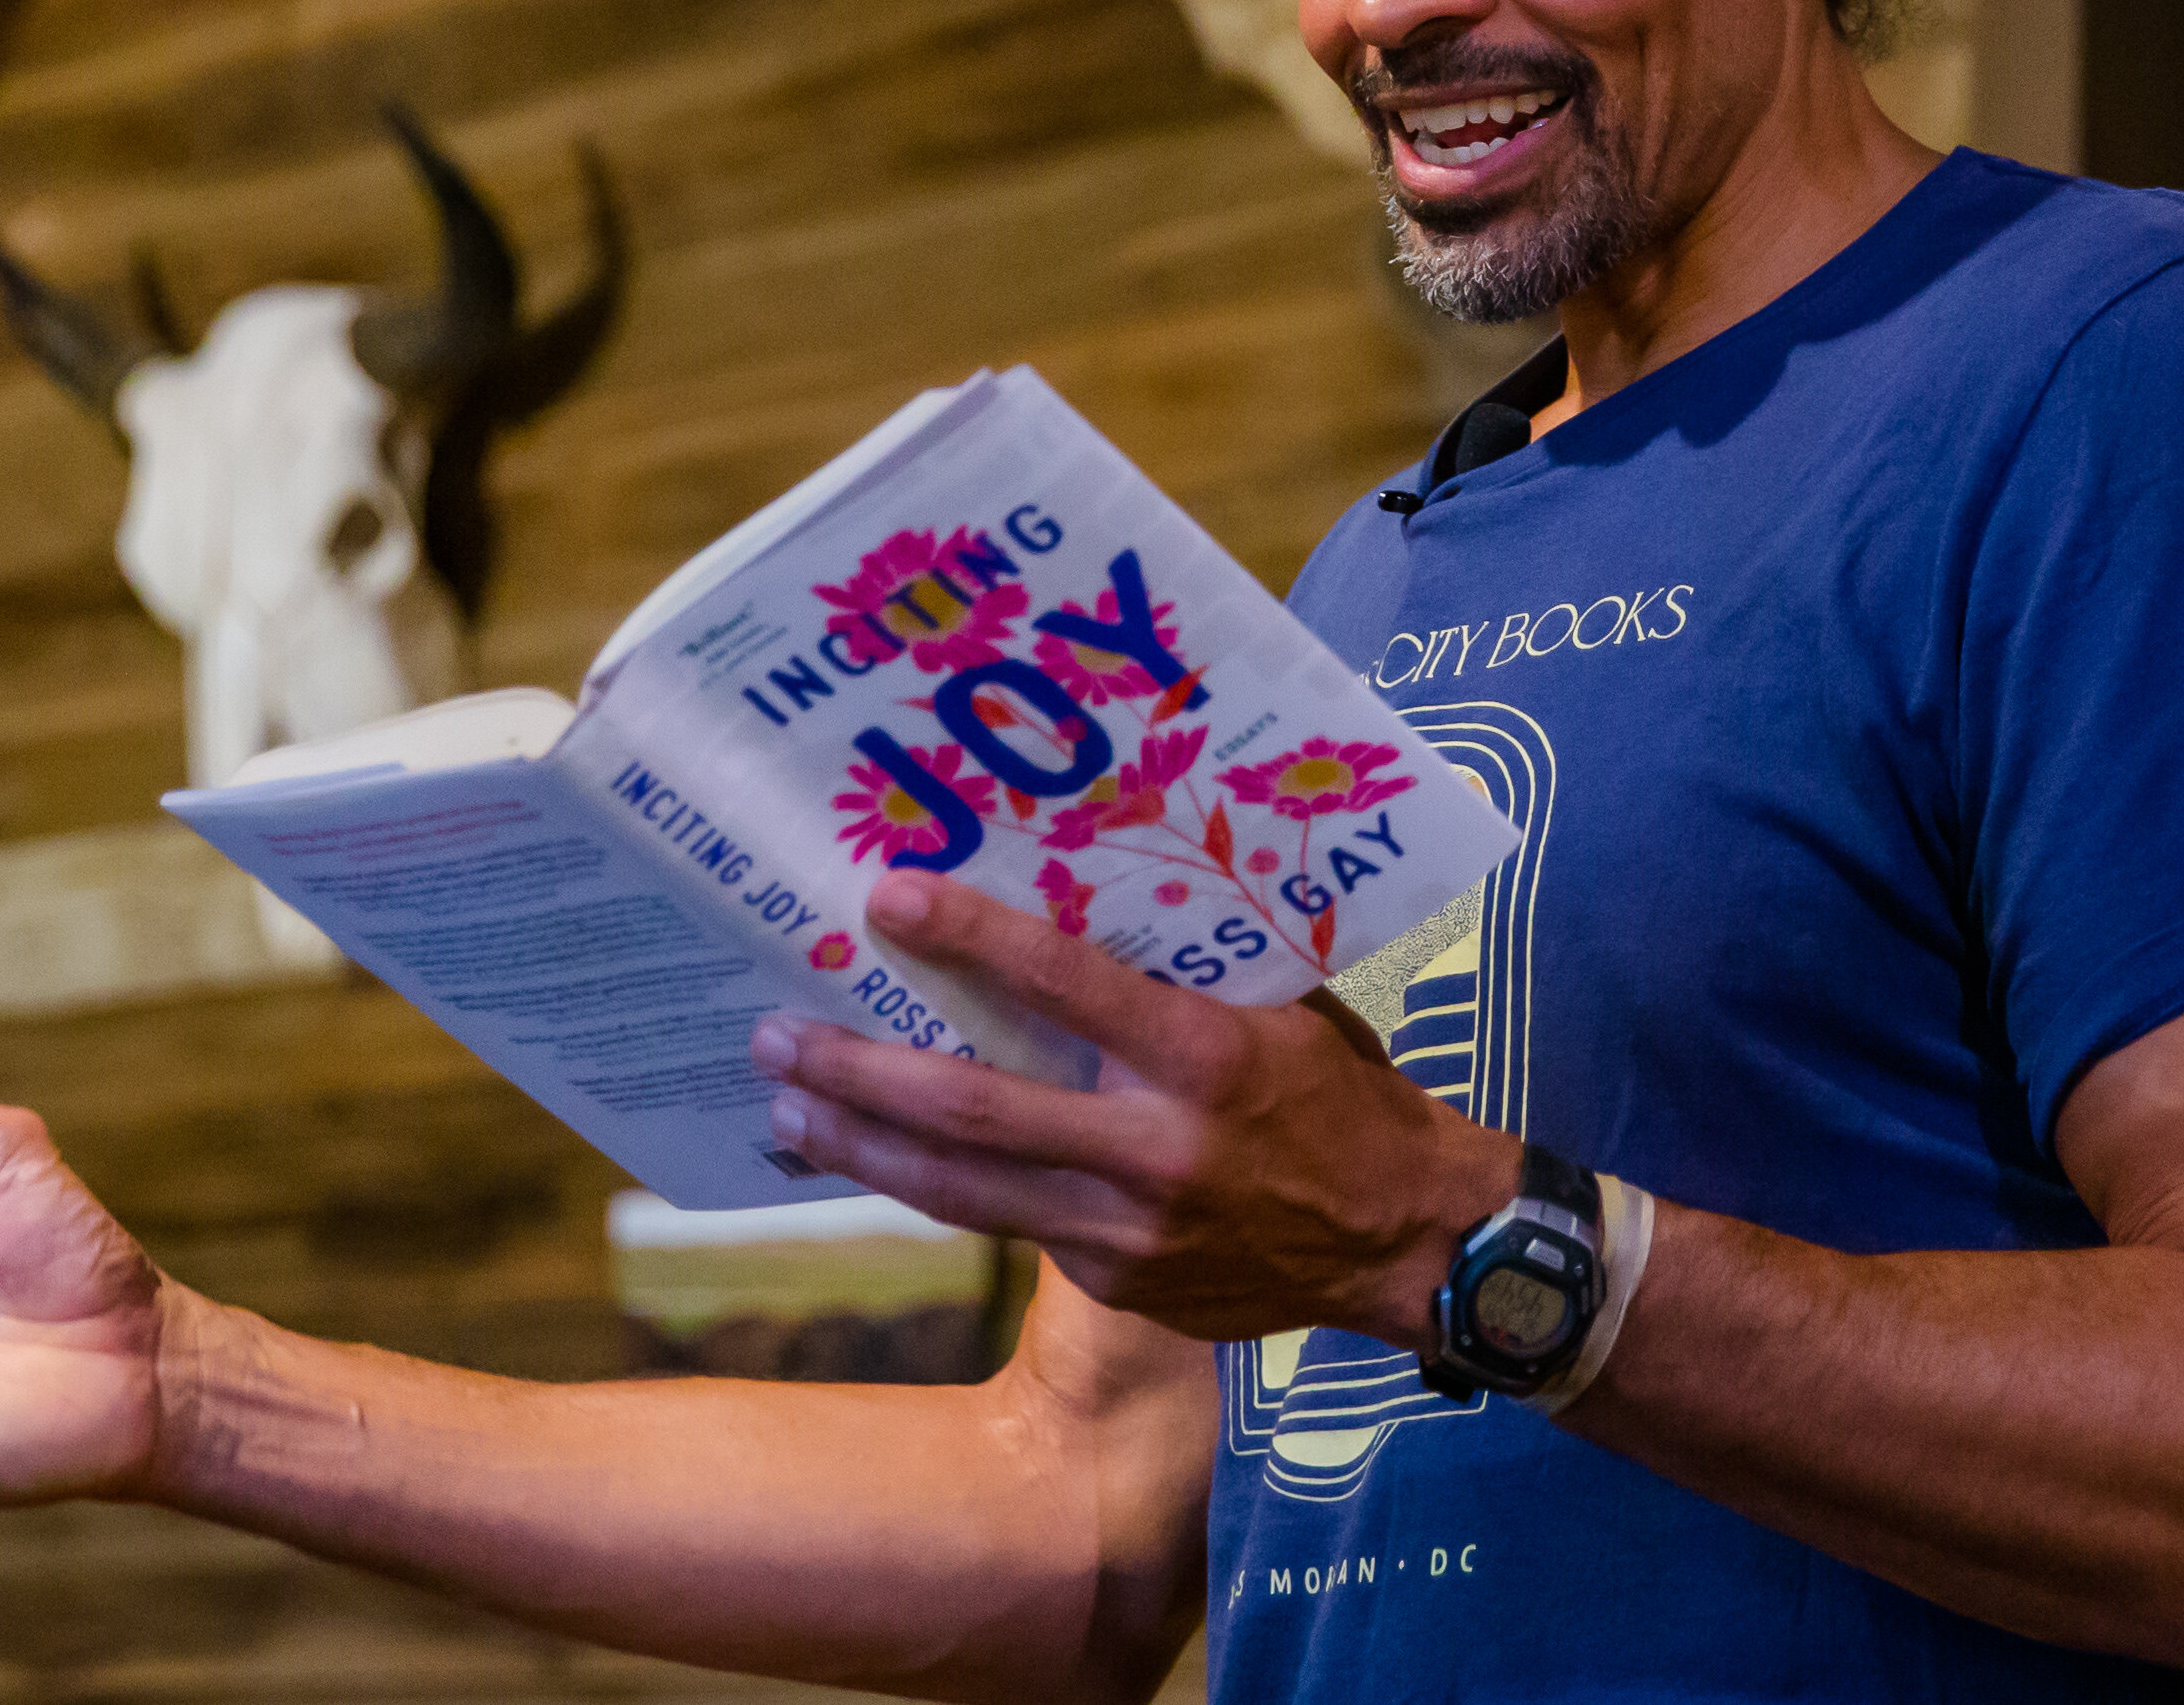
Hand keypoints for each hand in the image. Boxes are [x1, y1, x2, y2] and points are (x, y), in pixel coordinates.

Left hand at [750, 872, 1515, 1343]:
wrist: (1407, 1241)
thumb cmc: (1341, 1094)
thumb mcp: (1280, 1008)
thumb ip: (1180, 975)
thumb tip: (1071, 897)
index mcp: (1205, 1058)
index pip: (1066, 987)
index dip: (971, 939)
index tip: (888, 899)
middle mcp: (1156, 1150)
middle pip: (973, 1113)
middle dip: (858, 1073)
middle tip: (776, 1035)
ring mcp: (1130, 1234)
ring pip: (962, 1193)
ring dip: (861, 1149)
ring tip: (787, 1110)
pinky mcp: (1118, 1286)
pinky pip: (1012, 1231)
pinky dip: (939, 1196)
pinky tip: (881, 1165)